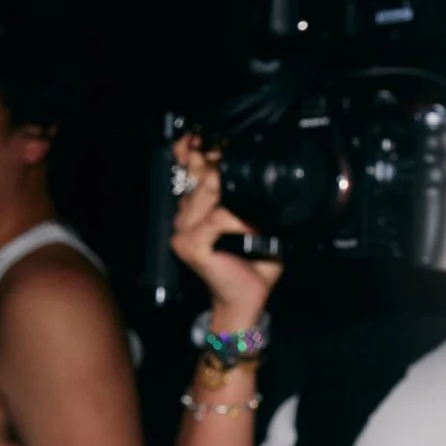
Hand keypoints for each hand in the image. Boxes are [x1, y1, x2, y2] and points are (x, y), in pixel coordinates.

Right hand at [168, 134, 282, 326]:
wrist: (246, 301)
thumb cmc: (252, 265)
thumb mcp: (256, 225)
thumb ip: (252, 201)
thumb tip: (261, 174)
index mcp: (195, 211)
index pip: (191, 172)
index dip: (202, 153)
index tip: (217, 145)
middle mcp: (184, 219)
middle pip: (201, 178)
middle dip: (224, 172)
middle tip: (245, 181)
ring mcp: (183, 232)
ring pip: (207, 195)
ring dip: (237, 200)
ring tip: (255, 213)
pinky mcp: (190, 245)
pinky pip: (217, 219)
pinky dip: (239, 222)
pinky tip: (253, 229)